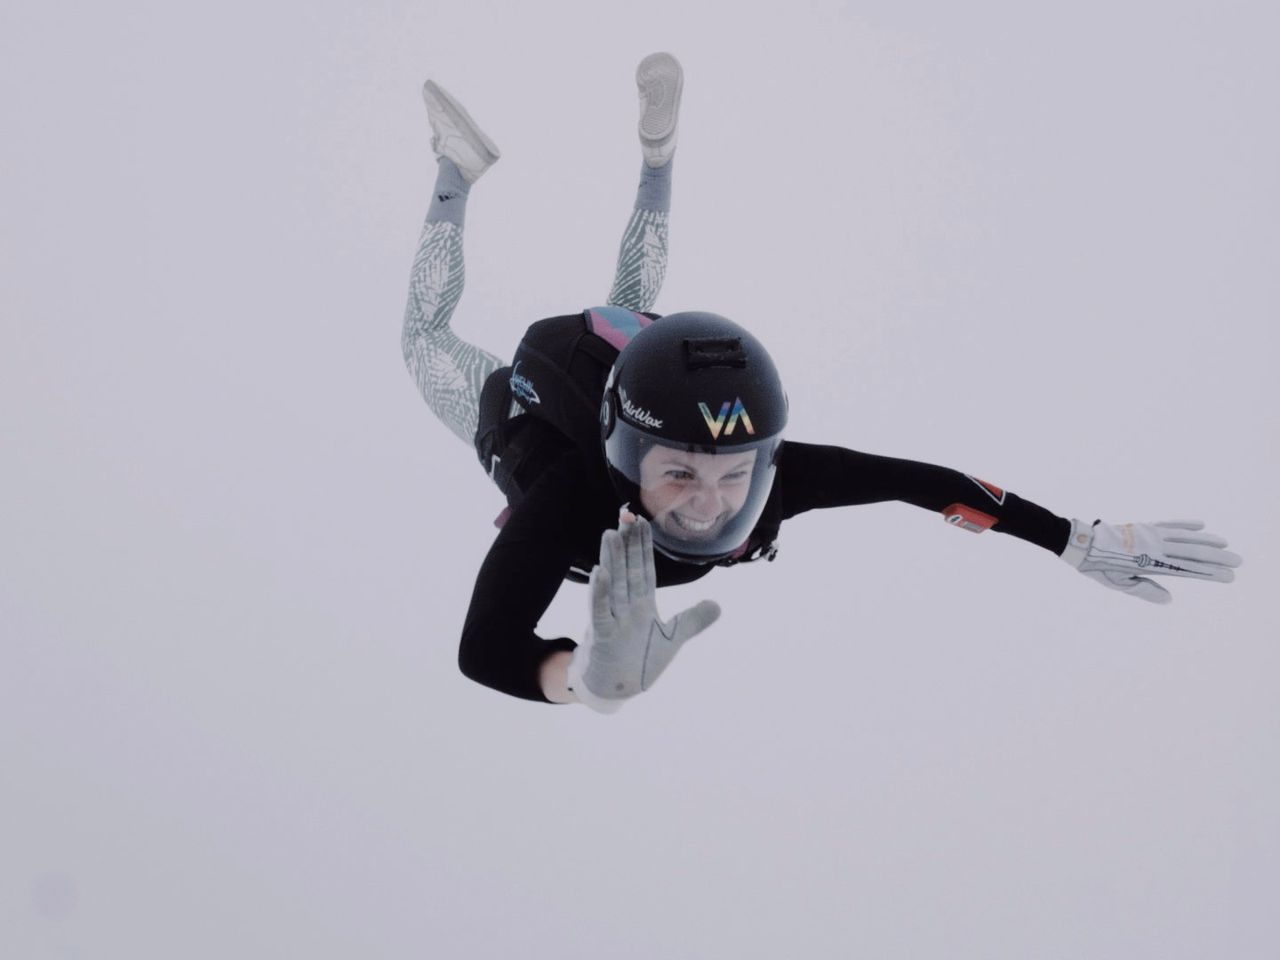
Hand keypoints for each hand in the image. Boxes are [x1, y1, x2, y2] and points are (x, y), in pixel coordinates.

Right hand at [566, 512, 720, 712]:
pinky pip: (601, 611)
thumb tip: (719, 605)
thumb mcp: (672, 639)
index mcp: (643, 605)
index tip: (641, 522)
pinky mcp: (603, 636)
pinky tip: (600, 572)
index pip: (644, 570)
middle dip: (628, 543)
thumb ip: (694, 620)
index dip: (643, 546)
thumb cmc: (640, 662)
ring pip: (614, 584)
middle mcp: (627, 607)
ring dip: (613, 559)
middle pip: (629, 570)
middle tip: (625, 514)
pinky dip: (600, 593)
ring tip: (611, 533)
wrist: (617, 690)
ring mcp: (614, 620)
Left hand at [1060, 519, 1242, 603]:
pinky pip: (1169, 524)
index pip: (1187, 570)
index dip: (1209, 573)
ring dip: (1206, 540)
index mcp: (1152, 563)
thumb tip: (1169, 599)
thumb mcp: (1120, 584)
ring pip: (1185, 537)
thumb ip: (1145, 590)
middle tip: (1238, 562)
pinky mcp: (1144, 527)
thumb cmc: (1099, 567)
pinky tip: (1200, 525)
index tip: (1228, 577)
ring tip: (1225, 544)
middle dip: (1216, 557)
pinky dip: (1185, 524)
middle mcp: (1155, 547)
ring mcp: (1151, 534)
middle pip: (1192, 552)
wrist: (1081, 543)